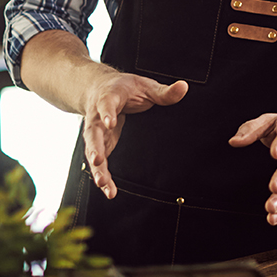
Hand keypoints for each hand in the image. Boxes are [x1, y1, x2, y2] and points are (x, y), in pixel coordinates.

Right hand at [83, 73, 187, 198]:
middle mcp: (97, 117)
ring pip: (92, 151)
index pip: (106, 104)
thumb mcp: (145, 85)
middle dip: (94, 147)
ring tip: (103, 184)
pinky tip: (109, 191)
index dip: (107, 113)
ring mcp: (96, 132)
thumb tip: (184, 87)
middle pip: (93, 132)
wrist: (99, 89)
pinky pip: (99, 162)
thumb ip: (163, 91)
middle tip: (97, 160)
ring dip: (97, 168)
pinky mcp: (100, 144)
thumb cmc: (125, 88)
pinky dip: (103, 175)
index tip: (110, 122)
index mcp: (108, 97)